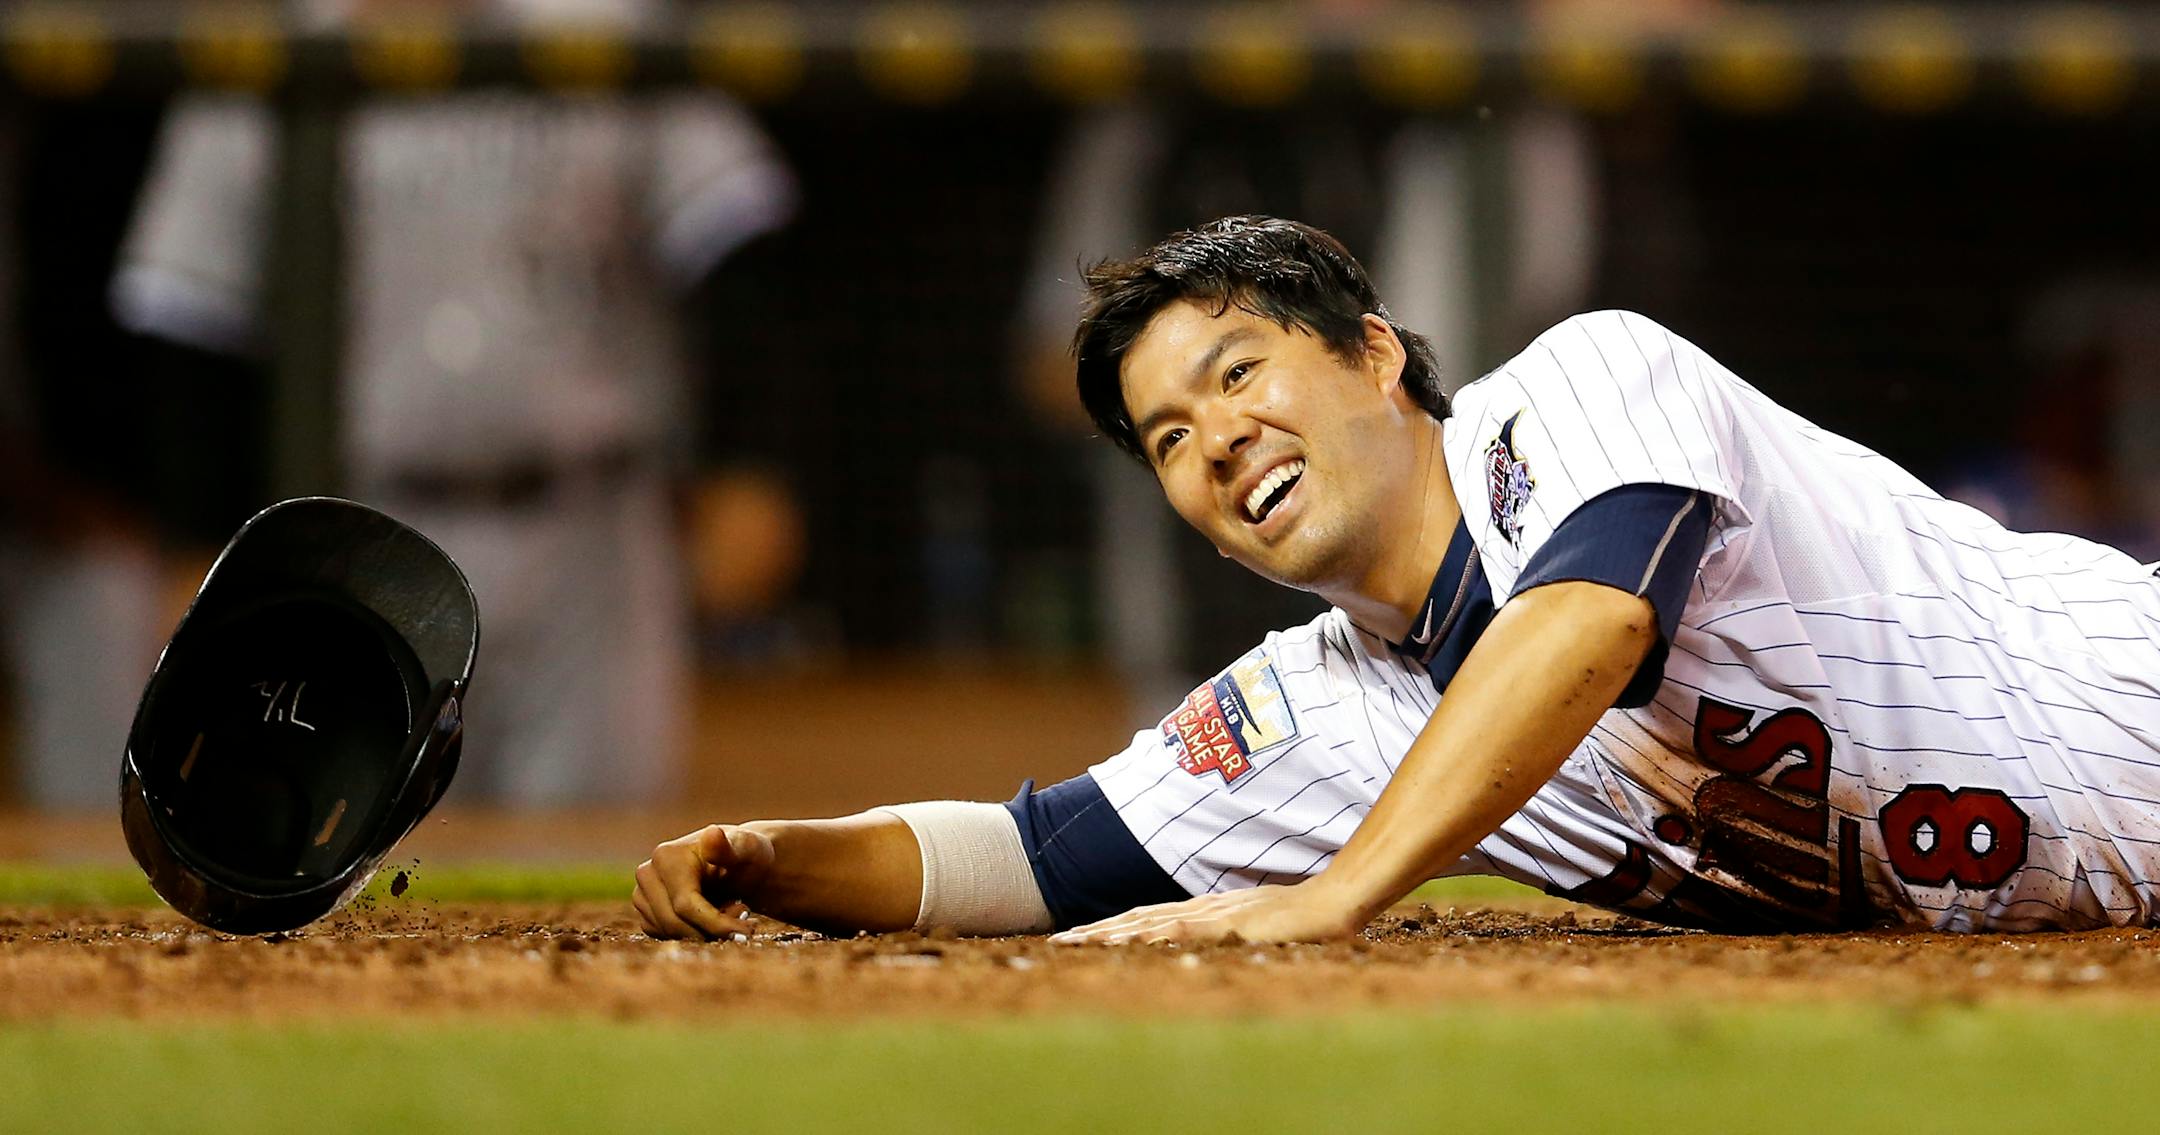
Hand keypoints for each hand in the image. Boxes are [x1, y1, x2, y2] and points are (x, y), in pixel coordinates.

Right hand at [632, 824, 775, 940]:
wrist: (740, 863)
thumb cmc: (747, 855)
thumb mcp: (748, 849)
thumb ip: (731, 846)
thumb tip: (713, 834)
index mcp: (666, 856)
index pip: (686, 905)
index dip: (716, 924)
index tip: (747, 932)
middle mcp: (647, 873)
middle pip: (675, 923)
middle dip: (712, 929)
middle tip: (743, 918)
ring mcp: (642, 893)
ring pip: (670, 932)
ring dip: (704, 931)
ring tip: (730, 910)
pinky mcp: (645, 910)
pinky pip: (665, 935)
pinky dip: (691, 933)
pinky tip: (711, 916)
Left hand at [1048, 881, 1366, 946]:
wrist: (1333, 900)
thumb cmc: (1299, 916)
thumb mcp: (1252, 928)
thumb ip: (1228, 933)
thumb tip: (1204, 945)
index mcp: (1202, 912)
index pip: (1146, 918)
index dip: (1110, 927)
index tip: (1077, 937)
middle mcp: (1199, 909)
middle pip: (1136, 919)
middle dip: (1096, 931)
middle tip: (1057, 942)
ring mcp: (1213, 914)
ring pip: (1150, 923)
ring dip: (1110, 934)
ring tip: (1075, 943)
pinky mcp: (1230, 923)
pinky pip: (1184, 929)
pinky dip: (1154, 934)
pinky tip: (1132, 940)